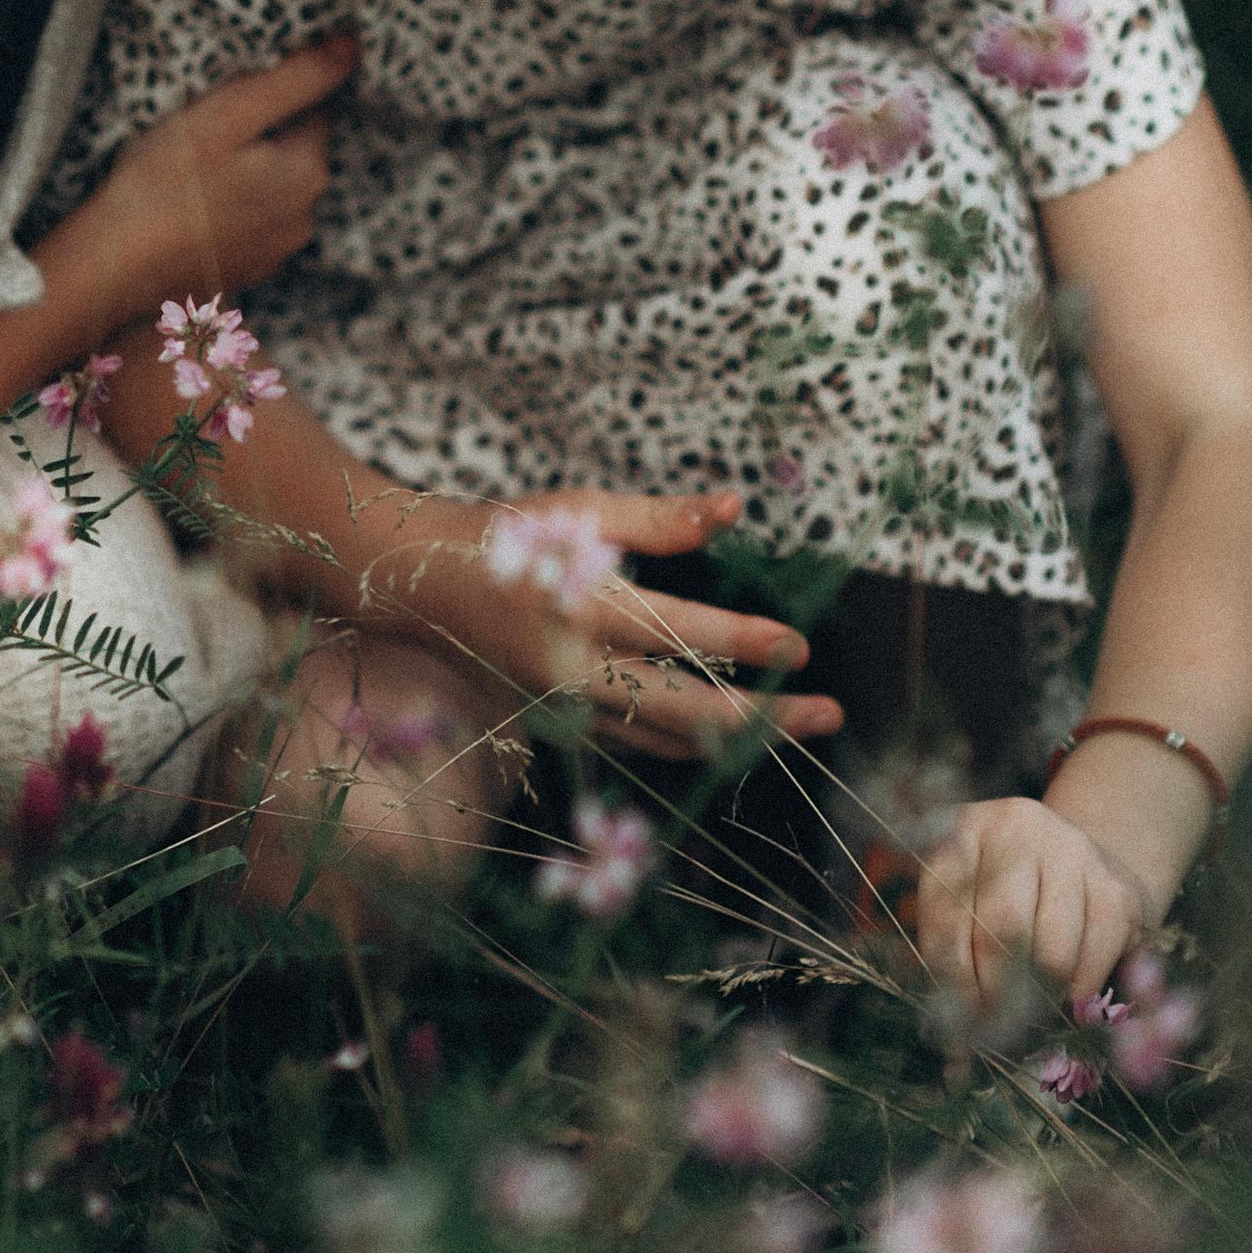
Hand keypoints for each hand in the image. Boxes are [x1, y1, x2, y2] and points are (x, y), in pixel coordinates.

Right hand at [62, 37, 355, 320]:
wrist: (114, 268)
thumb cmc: (164, 182)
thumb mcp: (230, 113)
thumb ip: (297, 78)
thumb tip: (352, 44)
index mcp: (308, 173)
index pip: (311, 111)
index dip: (268, 97)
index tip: (225, 101)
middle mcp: (304, 218)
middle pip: (291, 151)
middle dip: (257, 137)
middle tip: (201, 133)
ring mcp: (274, 252)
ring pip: (267, 188)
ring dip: (241, 174)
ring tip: (189, 171)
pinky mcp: (245, 271)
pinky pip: (247, 223)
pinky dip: (226, 209)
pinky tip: (187, 206)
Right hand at [437, 487, 848, 754]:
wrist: (421, 587)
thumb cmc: (506, 537)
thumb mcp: (578, 512)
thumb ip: (659, 519)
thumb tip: (734, 507)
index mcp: (575, 608)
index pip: (673, 632)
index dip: (740, 640)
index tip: (799, 642)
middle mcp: (571, 672)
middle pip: (685, 710)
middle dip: (764, 716)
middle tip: (830, 711)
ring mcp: (566, 710)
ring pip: (669, 739)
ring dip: (741, 737)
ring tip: (800, 724)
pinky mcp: (563, 728)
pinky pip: (642, 744)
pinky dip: (694, 742)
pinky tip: (736, 732)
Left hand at [915, 793, 1154, 1011]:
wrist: (1076, 859)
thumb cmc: (1006, 892)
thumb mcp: (967, 901)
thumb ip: (954, 953)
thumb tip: (956, 1047)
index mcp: (962, 833)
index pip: (946, 916)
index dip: (950, 980)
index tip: (955, 1025)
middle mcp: (1016, 829)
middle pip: (1003, 928)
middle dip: (997, 996)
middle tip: (996, 1035)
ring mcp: (1072, 852)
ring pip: (1053, 951)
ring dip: (1040, 1001)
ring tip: (1030, 1021)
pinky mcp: (1116, 887)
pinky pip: (1094, 959)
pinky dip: (1078, 994)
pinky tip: (1067, 1000)